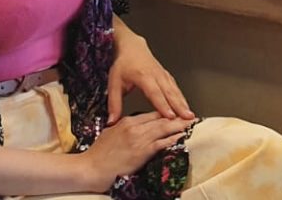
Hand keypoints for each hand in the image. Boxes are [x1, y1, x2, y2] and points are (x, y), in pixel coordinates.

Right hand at [79, 113, 194, 188]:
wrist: (92, 167)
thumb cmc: (98, 154)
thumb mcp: (110, 134)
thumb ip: (122, 127)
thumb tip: (130, 126)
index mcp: (127, 122)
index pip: (151, 115)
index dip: (165, 113)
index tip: (175, 113)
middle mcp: (135, 127)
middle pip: (160, 119)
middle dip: (176, 117)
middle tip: (189, 115)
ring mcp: (139, 139)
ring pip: (163, 128)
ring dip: (179, 125)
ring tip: (190, 123)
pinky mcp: (142, 151)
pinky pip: (161, 143)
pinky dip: (172, 139)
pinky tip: (181, 136)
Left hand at [108, 34, 194, 122]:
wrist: (131, 47)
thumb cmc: (123, 64)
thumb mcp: (114, 83)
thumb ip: (114, 103)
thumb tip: (112, 121)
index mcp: (143, 76)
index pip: (155, 93)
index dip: (163, 105)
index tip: (170, 116)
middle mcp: (156, 75)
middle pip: (169, 92)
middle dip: (179, 106)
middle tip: (187, 118)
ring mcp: (163, 74)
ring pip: (175, 90)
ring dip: (183, 102)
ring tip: (190, 115)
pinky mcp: (167, 76)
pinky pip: (176, 87)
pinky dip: (182, 97)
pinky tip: (185, 106)